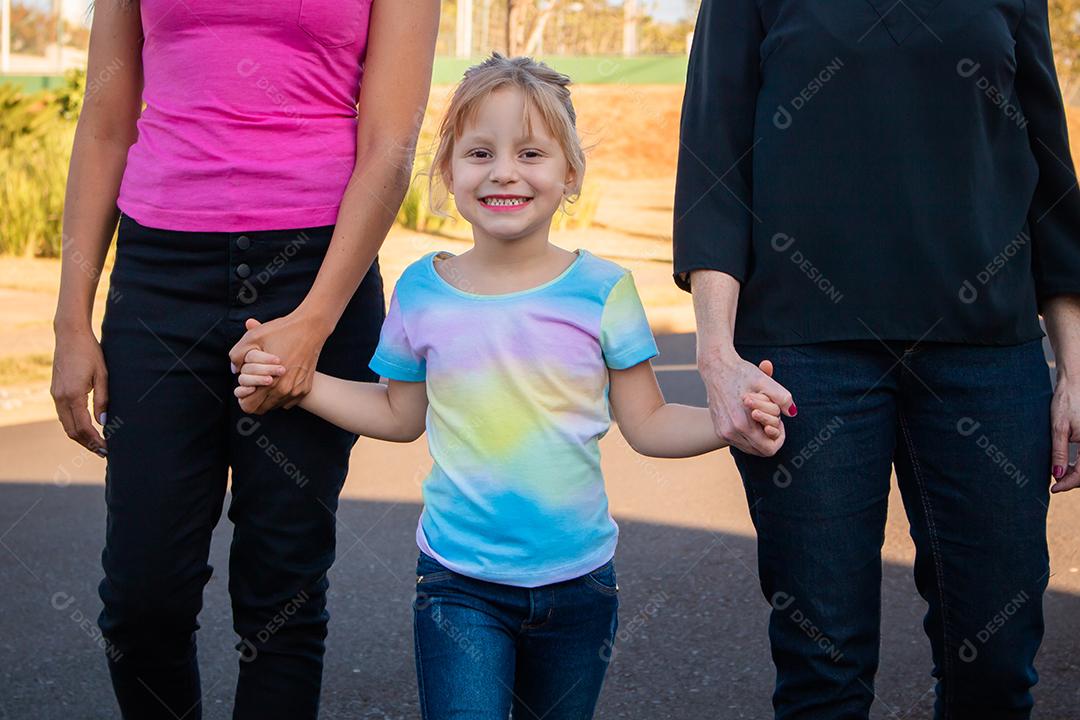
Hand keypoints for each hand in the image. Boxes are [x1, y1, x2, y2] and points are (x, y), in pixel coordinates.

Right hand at [51, 326, 108, 455]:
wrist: (70, 335)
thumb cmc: (90, 352)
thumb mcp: (102, 375)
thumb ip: (103, 400)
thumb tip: (103, 422)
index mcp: (73, 395)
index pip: (83, 427)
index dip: (95, 441)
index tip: (108, 449)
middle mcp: (60, 398)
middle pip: (71, 431)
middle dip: (87, 444)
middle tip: (104, 452)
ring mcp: (55, 395)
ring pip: (66, 425)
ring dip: (80, 437)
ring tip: (97, 444)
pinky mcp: (56, 391)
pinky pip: (63, 415)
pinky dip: (74, 426)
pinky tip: (86, 429)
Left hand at [228, 314, 326, 414]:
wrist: (311, 328)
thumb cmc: (281, 331)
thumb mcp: (253, 338)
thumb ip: (237, 355)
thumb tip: (234, 370)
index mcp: (269, 382)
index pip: (248, 407)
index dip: (243, 398)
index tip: (246, 387)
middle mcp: (284, 391)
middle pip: (261, 409)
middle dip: (255, 398)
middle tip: (256, 383)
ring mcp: (296, 391)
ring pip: (275, 406)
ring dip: (269, 396)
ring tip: (270, 379)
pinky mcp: (305, 388)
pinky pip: (288, 401)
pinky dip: (283, 394)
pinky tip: (282, 379)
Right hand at [699, 353, 795, 456]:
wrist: (716, 368)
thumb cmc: (741, 373)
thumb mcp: (765, 381)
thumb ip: (782, 398)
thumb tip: (792, 412)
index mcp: (742, 424)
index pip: (769, 449)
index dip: (779, 438)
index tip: (779, 421)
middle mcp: (730, 432)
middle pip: (760, 451)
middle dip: (770, 437)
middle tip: (771, 417)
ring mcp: (723, 432)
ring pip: (750, 448)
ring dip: (759, 436)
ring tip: (760, 415)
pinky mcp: (719, 430)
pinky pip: (739, 442)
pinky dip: (749, 434)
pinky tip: (751, 417)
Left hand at [1050, 372, 1078, 492]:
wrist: (1075, 384)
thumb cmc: (1066, 402)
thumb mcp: (1058, 428)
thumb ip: (1058, 452)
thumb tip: (1057, 475)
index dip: (1068, 483)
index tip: (1053, 489)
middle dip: (1073, 480)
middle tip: (1055, 482)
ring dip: (1077, 473)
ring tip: (1060, 473)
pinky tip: (1067, 464)